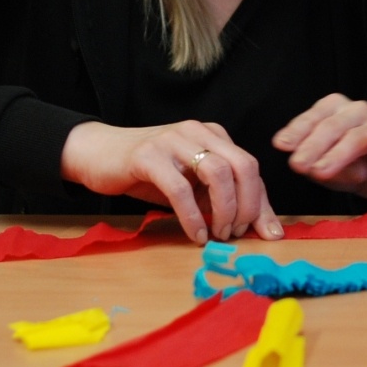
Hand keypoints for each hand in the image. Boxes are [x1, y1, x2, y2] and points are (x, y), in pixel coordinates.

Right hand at [61, 120, 283, 243]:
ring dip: (224, 209)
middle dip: (248, 205)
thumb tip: (256, 227)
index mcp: (213, 136)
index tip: (268, 234)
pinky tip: (195, 233)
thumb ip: (218, 198)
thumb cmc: (148, 173)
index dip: (262, 203)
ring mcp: (173, 140)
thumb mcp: (190, 185)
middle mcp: (198, 132)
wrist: (97, 154)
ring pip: (217, 172)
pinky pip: (180, 188)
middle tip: (237, 233)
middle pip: (243, 165)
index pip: (250, 167)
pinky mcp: (148, 155)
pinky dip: (192, 216)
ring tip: (217, 234)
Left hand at [272, 94, 366, 211]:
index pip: (311, 117)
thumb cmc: (353, 168)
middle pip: (328, 124)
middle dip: (311, 145)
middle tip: (297, 165)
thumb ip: (313, 164)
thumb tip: (300, 162)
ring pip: (350, 131)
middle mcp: (352, 110)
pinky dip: (362, 149)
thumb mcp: (327, 169)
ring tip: (319, 172)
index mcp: (332, 112)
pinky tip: (354, 168)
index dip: (296, 130)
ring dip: (333, 153)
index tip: (281, 145)